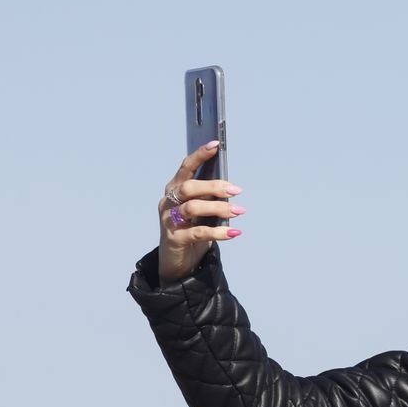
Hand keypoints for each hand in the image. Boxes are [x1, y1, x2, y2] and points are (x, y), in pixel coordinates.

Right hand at [157, 141, 245, 283]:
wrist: (179, 261)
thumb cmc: (192, 229)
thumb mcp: (202, 210)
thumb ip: (210, 197)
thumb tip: (231, 186)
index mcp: (174, 189)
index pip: (185, 167)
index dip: (200, 155)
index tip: (216, 144)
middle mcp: (169, 202)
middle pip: (189, 187)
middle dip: (214, 186)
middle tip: (237, 190)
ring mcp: (169, 220)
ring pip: (193, 208)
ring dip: (219, 208)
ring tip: (238, 211)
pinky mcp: (175, 239)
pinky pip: (198, 232)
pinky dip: (219, 232)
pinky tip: (234, 233)